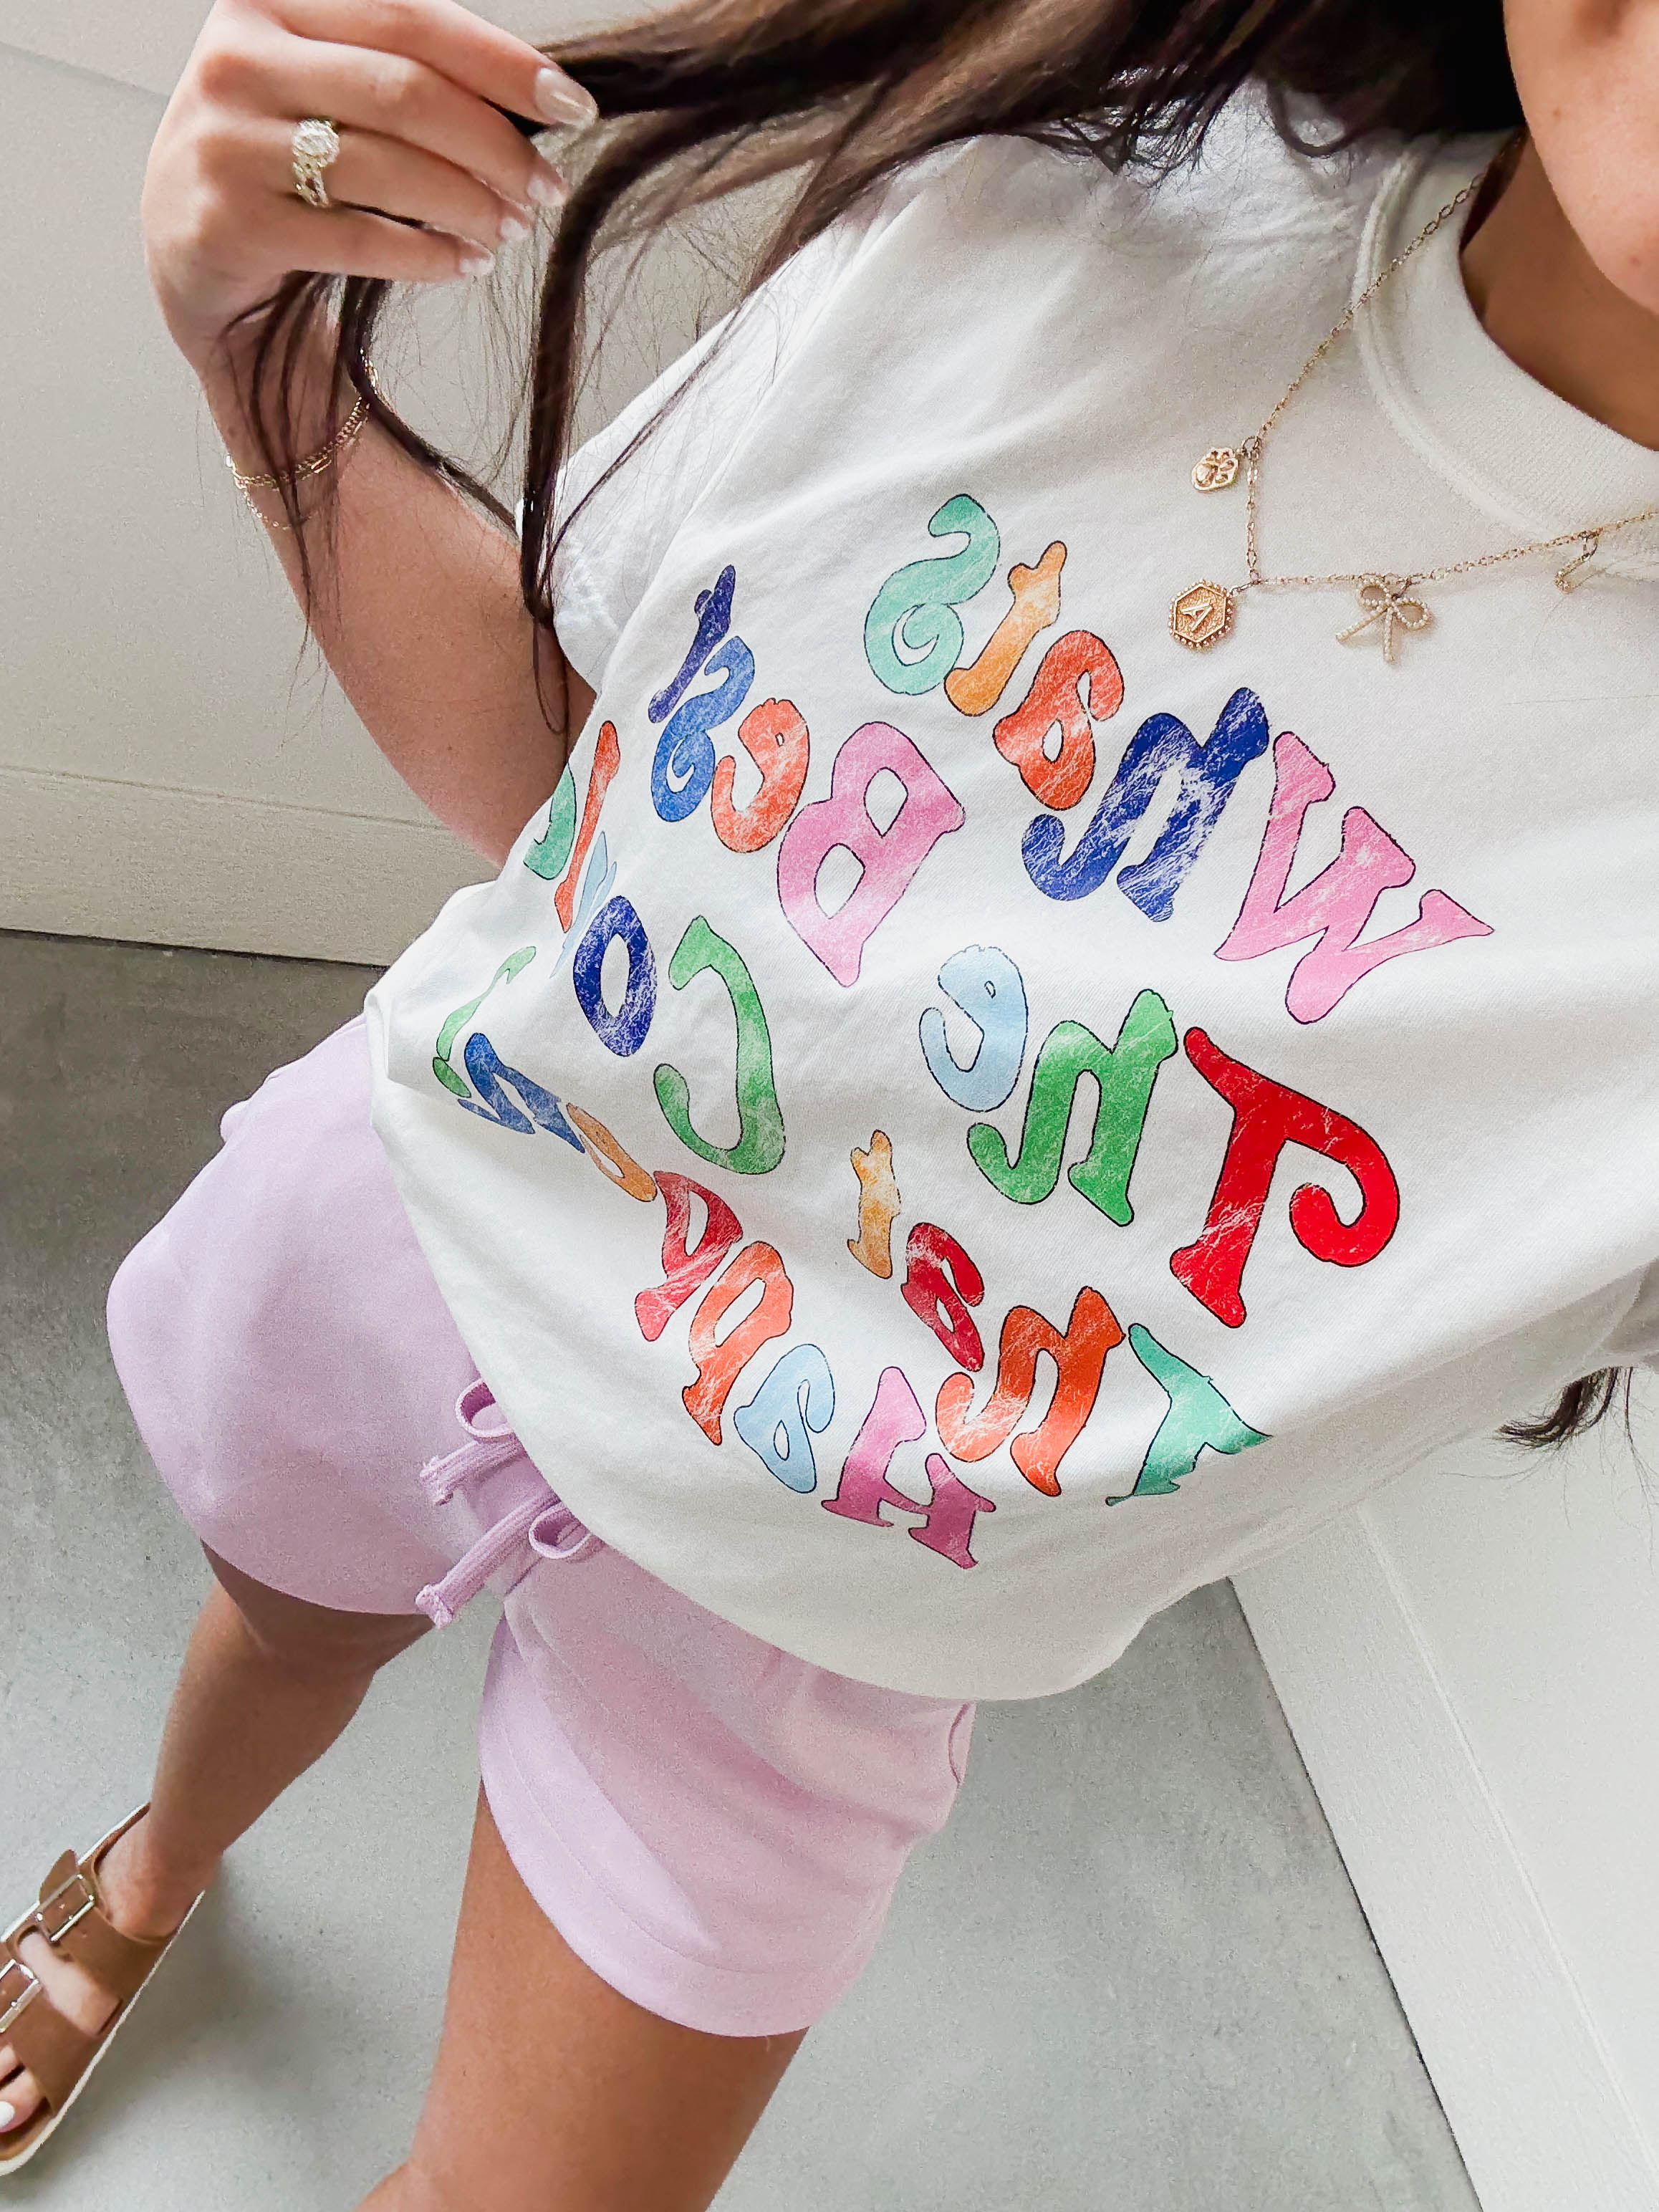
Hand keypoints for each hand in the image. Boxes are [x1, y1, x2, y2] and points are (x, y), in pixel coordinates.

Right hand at [142, 0, 596, 368]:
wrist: (194, 253)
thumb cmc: (284, 162)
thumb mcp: (327, 86)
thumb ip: (402, 69)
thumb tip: (535, 95)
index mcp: (270, 0)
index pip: (412, 16)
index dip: (504, 63)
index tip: (573, 106)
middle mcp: (237, 56)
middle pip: (406, 92)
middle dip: (496, 146)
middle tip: (546, 188)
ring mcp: (225, 139)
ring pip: (389, 168)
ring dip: (471, 205)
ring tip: (510, 229)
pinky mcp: (230, 221)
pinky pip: (362, 239)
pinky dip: (430, 256)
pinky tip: (465, 263)